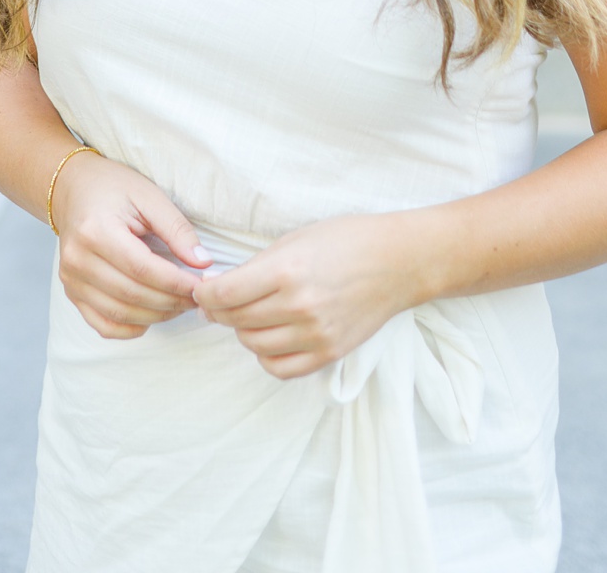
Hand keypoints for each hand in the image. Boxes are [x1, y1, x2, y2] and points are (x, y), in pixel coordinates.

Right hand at [51, 151, 211, 337]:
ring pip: (117, 314)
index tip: (202, 285)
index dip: (176, 283)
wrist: (74, 190)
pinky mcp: (71, 292)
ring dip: (155, 316)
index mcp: (97, 231)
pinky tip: (151, 318)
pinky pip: (100, 324)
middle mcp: (78, 260)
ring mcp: (71, 280)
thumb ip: (177, 229)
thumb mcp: (150, 197)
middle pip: (131, 294)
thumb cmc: (115, 188)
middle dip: (170, 301)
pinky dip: (128, 329)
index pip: (142, 269)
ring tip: (180, 305)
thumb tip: (202, 262)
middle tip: (198, 297)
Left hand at [194, 212, 425, 379]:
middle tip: (224, 302)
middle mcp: (299, 305)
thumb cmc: (350, 240)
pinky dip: (267, 355)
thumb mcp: (298, 239)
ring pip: (252, 344)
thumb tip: (219, 291)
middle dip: (221, 311)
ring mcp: (315, 333)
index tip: (204, 292)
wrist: (402, 261)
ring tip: (254, 315)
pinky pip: (279, 367)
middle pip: (234, 321)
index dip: (205, 295)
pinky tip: (272, 337)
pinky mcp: (329, 352)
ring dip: (244, 331)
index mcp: (287, 270)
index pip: (224, 295)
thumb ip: (258, 266)